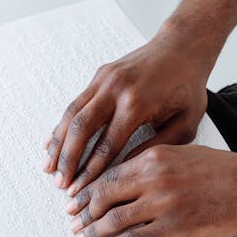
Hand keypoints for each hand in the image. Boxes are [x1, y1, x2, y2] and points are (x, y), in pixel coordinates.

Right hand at [44, 24, 215, 192]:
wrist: (181, 46)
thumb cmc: (187, 86)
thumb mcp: (186, 123)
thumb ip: (157, 146)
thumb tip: (127, 168)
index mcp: (137, 103)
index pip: (107, 144)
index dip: (92, 171)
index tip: (82, 190)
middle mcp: (116, 89)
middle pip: (81, 129)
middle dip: (68, 159)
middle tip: (61, 184)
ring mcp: (105, 79)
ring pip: (72, 114)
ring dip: (58, 142)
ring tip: (49, 167)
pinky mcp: (100, 74)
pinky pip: (76, 102)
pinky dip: (63, 124)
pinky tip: (54, 141)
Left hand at [65, 143, 236, 236]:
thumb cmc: (222, 169)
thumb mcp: (183, 151)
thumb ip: (153, 160)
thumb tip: (127, 174)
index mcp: (154, 156)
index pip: (109, 173)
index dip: (87, 189)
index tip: (73, 199)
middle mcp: (153, 178)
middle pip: (104, 196)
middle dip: (83, 211)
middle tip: (70, 222)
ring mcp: (162, 204)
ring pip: (113, 220)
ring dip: (91, 232)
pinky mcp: (173, 228)